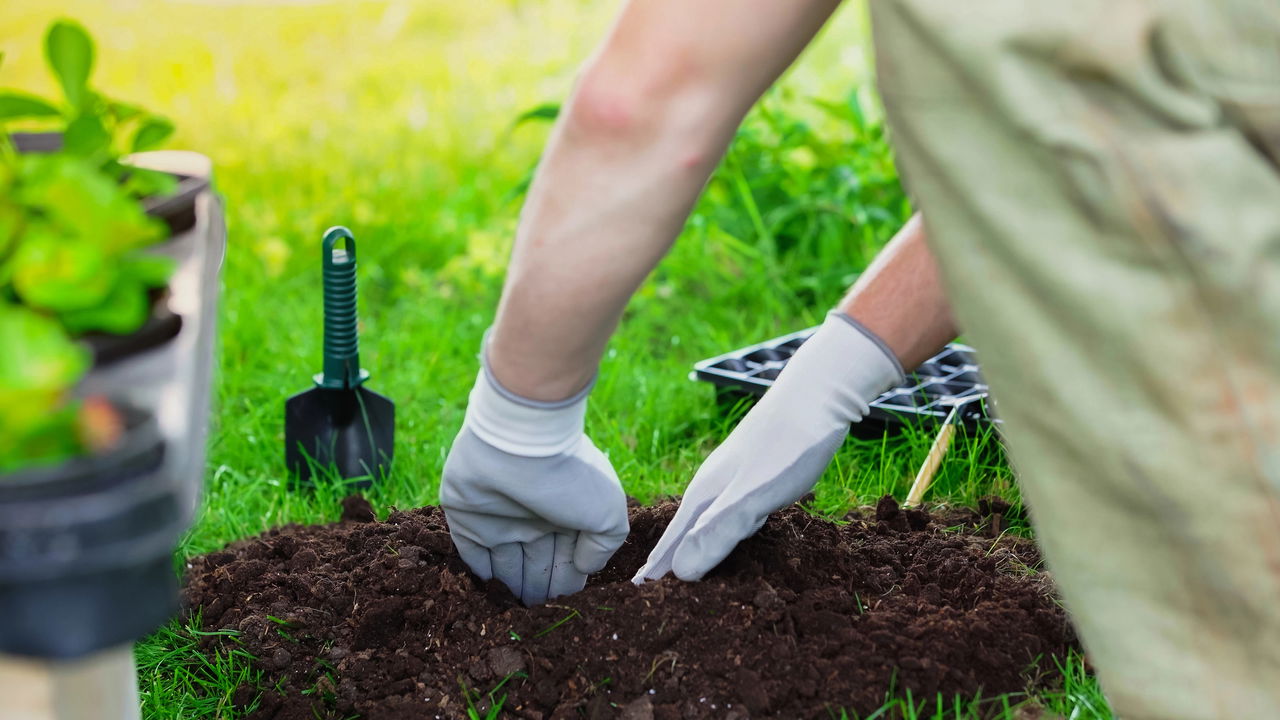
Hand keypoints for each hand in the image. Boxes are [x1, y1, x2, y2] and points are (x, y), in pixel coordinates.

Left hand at [441, 363, 628, 605]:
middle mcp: (534, 517)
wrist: (520, 442)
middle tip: (538, 624)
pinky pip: (472, 555)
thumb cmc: (570, 477)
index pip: (567, 560)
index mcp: (566, 514)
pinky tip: (488, 599)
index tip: (568, 612)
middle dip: (539, 592)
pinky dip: (480, 577)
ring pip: (507, 564)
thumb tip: (585, 568)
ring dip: (513, 590)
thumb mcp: (607, 513)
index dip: (568, 585)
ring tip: (515, 619)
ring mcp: (500, 517)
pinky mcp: (468, 518)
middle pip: (537, 564)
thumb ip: (602, 547)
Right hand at [634, 313, 903, 581]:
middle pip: (685, 530)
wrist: (818, 393)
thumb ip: (719, 531)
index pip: (674, 540)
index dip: (659, 566)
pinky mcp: (756, 473)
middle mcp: (713, 485)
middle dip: (671, 557)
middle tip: (653, 586)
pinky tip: (732, 532)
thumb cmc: (787, 445)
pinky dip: (723, 530)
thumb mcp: (754, 495)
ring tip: (685, 565)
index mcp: (706, 494)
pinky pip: (731, 511)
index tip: (638, 589)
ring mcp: (734, 477)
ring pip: (707, 519)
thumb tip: (680, 573)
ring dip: (695, 544)